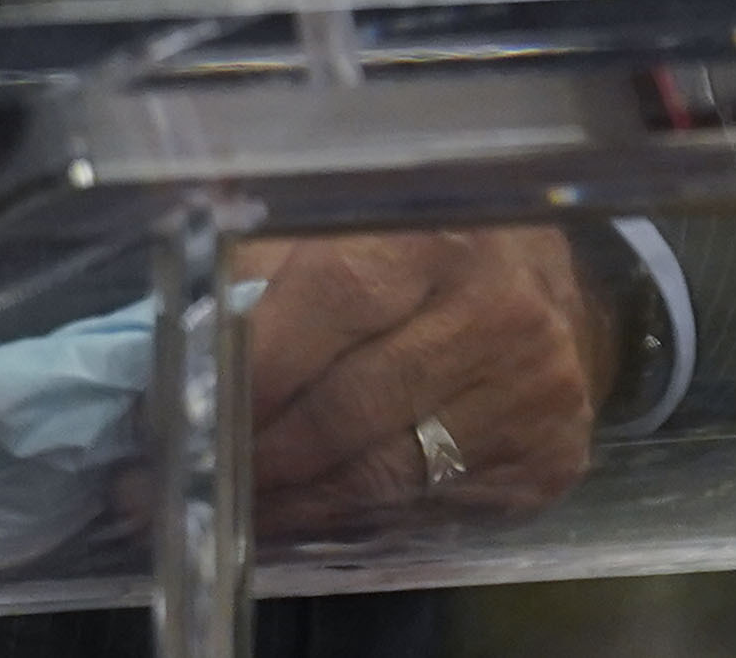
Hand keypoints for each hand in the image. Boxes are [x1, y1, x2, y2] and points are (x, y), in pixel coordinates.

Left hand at [127, 229, 612, 536]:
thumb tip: (179, 314)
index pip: (331, 302)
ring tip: (230, 506)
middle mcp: (497, 315)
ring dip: (292, 501)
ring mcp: (531, 396)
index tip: (175, 411)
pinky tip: (305, 510)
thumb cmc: (429, 248)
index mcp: (437, 235)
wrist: (560, 291)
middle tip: (182, 481)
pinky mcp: (545, 461)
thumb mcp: (353, 219)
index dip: (249, 368)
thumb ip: (267, 252)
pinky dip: (352, 516)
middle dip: (253, 454)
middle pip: (348, 410)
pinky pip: (424, 509)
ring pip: (382, 476)